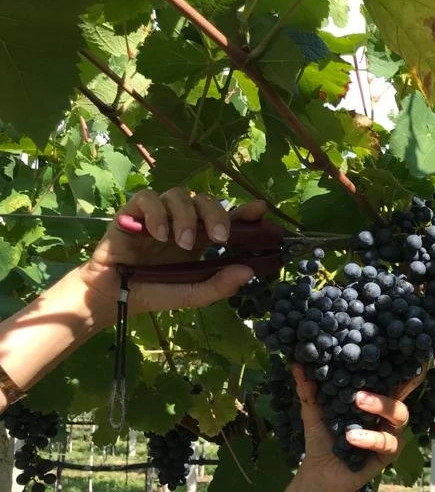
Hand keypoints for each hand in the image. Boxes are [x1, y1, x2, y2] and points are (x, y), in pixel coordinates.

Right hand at [79, 188, 264, 325]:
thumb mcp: (193, 294)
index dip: (244, 211)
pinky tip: (159, 235)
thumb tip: (249, 272)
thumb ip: (219, 285)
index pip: (226, 216)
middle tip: (220, 237)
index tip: (261, 209)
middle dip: (217, 215)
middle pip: (205, 200)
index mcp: (201, 237)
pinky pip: (148, 198)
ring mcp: (158, 214)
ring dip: (186, 217)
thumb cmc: (156, 292)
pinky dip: (157, 213)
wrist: (115, 296)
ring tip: (184, 243)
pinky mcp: (132, 212)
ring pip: (179, 195)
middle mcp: (182, 221)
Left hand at [292, 365, 424, 491]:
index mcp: (373, 396)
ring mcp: (391, 431)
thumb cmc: (322, 438)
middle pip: (401, 391)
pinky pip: (387, 442)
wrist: (320, 472)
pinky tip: (351, 437)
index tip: (400, 351)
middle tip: (359, 388)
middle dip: (384, 383)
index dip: (400, 365)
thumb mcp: (314, 411)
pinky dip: (369, 437)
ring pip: (400, 414)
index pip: (390, 378)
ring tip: (357, 403)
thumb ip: (309, 389)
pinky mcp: (391, 451)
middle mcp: (387, 411)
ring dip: (380, 405)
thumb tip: (298, 364)